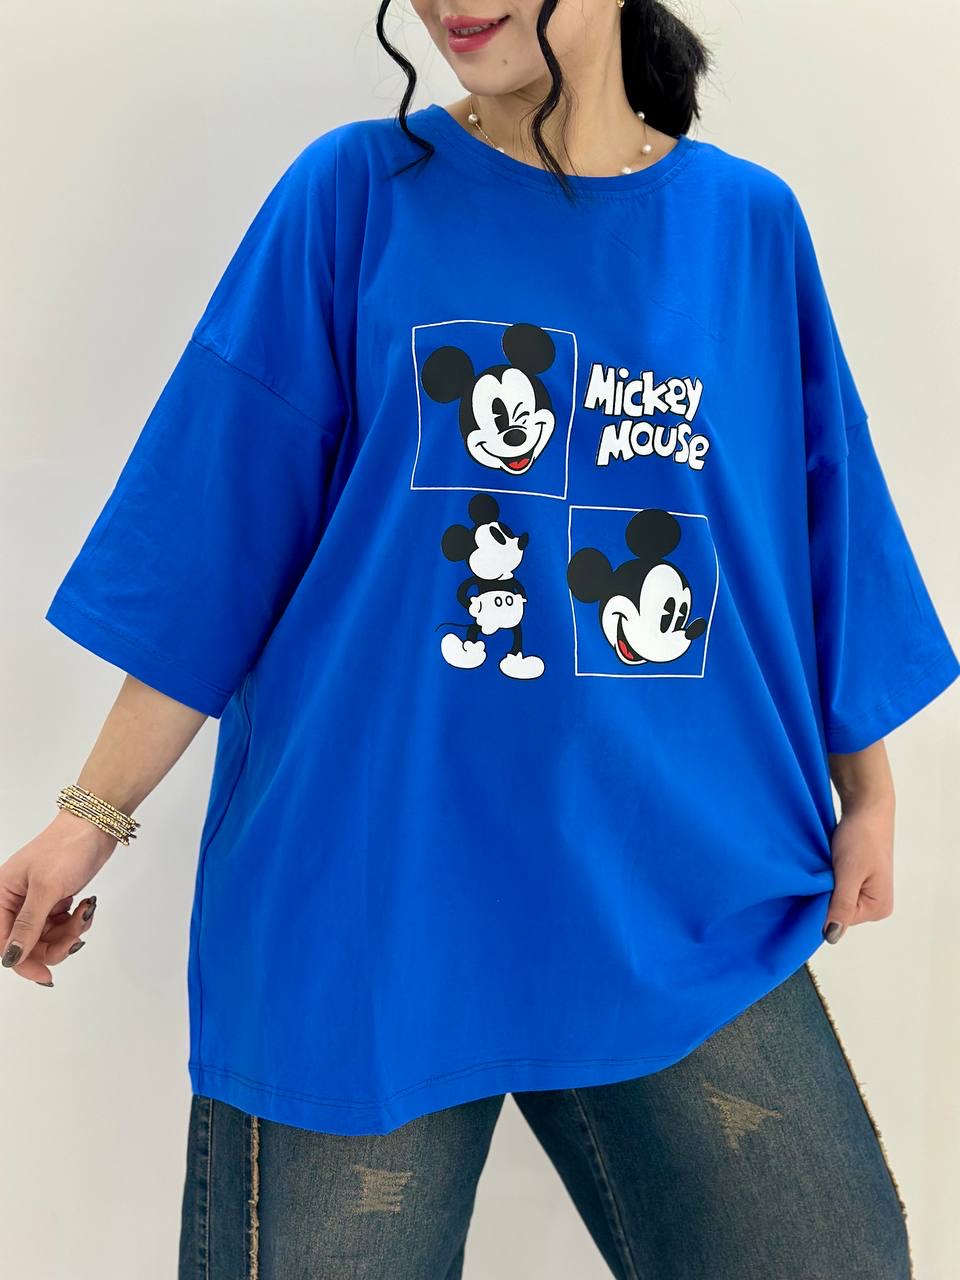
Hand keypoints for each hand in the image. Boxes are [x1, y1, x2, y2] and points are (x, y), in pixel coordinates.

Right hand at [0, 809, 115, 984]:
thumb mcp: (46, 888)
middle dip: (55, 945)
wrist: (95, 825)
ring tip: (84, 912)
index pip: (4, 943)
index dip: (24, 962)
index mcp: (1, 896)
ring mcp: (36, 901)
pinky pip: (61, 925)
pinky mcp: (55, 899)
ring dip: (69, 932)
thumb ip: (28, 925)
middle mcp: (15, 901)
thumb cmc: (65, 849)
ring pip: (48, 937)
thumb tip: (10, 958)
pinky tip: (85, 906)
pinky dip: (75, 922)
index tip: (46, 975)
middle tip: (76, 936)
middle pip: (29, 944)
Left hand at [823, 794, 894, 942]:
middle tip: (817, 875)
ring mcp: (866, 891)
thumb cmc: (861, 838)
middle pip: (837, 911)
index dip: (822, 905)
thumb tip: (831, 937)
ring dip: (824, 886)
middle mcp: (875, 904)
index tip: (814, 887)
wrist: (866, 806)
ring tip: (821, 869)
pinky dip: (826, 879)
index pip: (840, 920)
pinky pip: (835, 887)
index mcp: (878, 908)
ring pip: (833, 898)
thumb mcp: (849, 873)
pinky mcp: (856, 878)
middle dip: (823, 895)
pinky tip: (822, 867)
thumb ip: (841, 905)